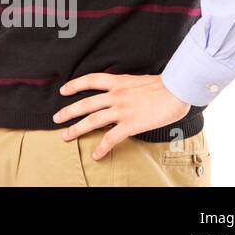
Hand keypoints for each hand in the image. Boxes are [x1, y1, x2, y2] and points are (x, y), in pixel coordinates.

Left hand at [53, 73, 191, 159]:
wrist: (177, 89)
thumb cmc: (164, 85)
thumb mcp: (138, 79)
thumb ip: (126, 86)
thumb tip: (121, 91)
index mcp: (118, 82)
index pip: (90, 80)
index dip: (74, 85)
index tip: (63, 90)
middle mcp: (116, 95)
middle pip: (85, 103)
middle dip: (68, 111)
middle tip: (56, 118)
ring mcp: (121, 110)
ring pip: (92, 120)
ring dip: (77, 129)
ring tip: (65, 136)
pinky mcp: (131, 124)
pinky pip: (111, 138)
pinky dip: (102, 147)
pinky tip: (96, 155)